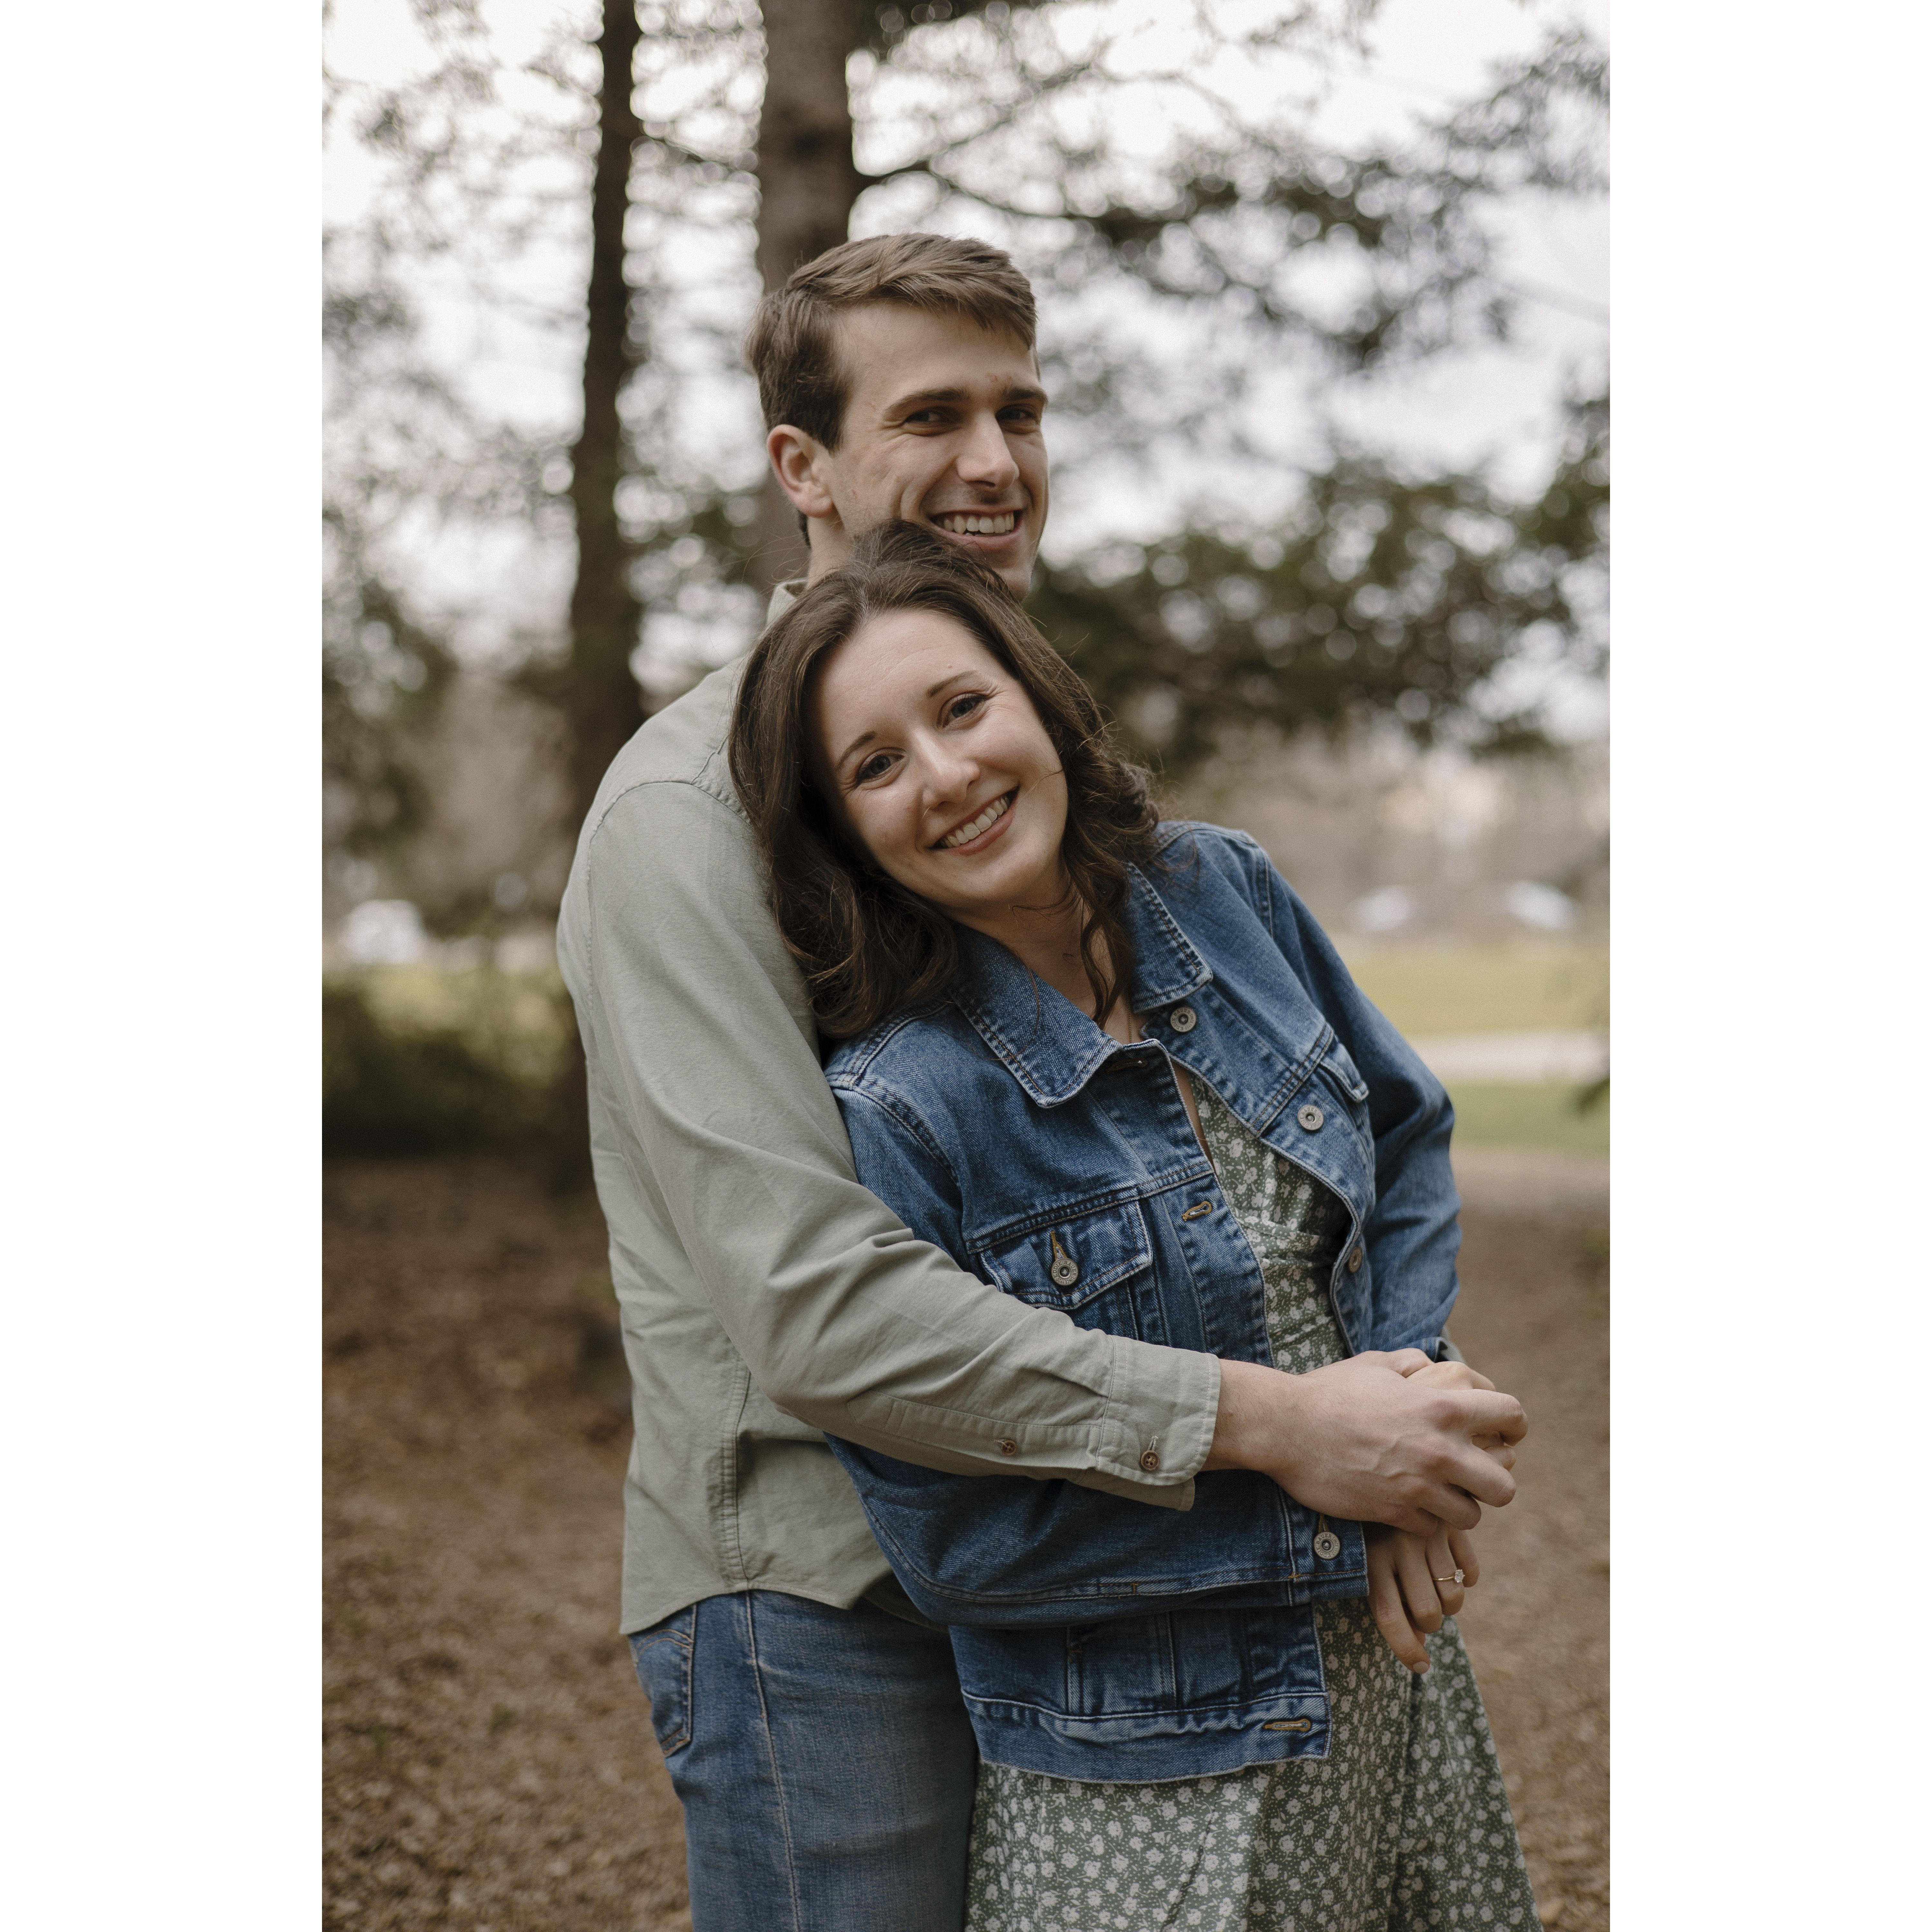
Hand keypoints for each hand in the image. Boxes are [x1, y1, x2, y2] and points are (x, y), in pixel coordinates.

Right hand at [1202, 1352, 1526, 1533]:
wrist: (1285, 1426)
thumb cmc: (1330, 1391)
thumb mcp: (1376, 1364)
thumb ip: (1413, 1364)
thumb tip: (1431, 1366)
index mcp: (1441, 1407)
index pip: (1511, 1416)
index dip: (1513, 1426)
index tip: (1502, 1433)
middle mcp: (1439, 1450)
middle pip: (1504, 1486)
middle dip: (1492, 1482)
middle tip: (1471, 1475)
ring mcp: (1417, 1486)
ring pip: (1470, 1515)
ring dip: (1457, 1505)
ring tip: (1438, 1493)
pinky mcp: (1393, 1513)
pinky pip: (1431, 1528)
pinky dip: (1423, 1520)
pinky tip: (1406, 1503)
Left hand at [1366, 1522, 1480, 1673]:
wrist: (1384, 1470)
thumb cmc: (1373, 1528)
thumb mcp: (1369, 1559)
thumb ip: (1391, 1599)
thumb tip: (1420, 1645)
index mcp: (1372, 1559)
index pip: (1389, 1617)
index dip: (1406, 1650)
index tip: (1422, 1668)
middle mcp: (1400, 1547)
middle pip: (1428, 1612)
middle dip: (1432, 1623)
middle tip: (1428, 1613)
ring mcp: (1429, 1533)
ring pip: (1453, 1596)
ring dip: (1452, 1604)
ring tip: (1440, 1590)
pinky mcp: (1452, 1522)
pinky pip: (1471, 1569)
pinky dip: (1469, 1579)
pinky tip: (1457, 1572)